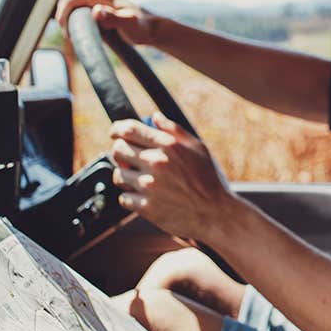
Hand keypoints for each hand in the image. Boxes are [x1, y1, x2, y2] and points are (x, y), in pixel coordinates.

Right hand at [55, 0, 162, 45]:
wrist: (151, 29)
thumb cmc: (142, 28)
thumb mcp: (128, 24)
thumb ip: (113, 18)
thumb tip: (96, 12)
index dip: (64, 15)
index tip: (67, 33)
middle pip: (69, 2)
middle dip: (64, 18)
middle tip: (70, 37)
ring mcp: (97, 2)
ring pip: (73, 7)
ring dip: (68, 21)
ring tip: (75, 37)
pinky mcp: (98, 10)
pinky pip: (79, 13)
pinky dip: (75, 22)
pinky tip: (81, 35)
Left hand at [109, 112, 237, 241]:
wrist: (214, 214)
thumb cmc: (208, 180)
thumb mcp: (198, 148)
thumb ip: (174, 130)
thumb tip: (155, 117)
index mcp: (168, 146)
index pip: (130, 130)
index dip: (117, 129)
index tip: (115, 132)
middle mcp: (156, 163)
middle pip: (118, 150)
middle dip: (120, 151)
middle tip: (128, 158)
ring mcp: (149, 186)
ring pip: (118, 175)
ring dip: (124, 176)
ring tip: (138, 180)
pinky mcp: (146, 207)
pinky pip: (124, 199)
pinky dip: (130, 198)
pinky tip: (143, 196)